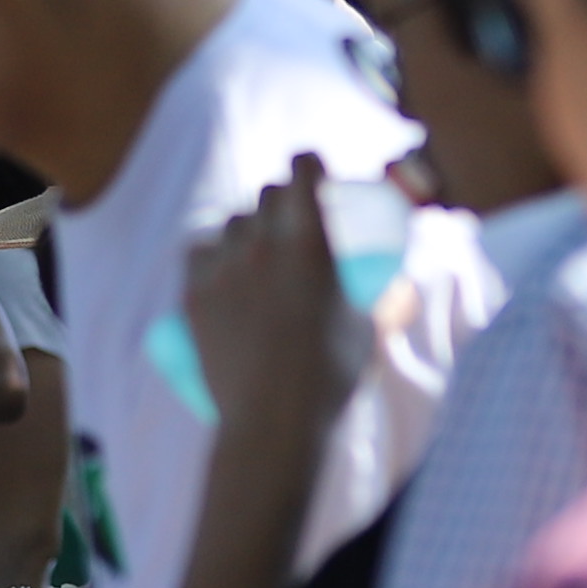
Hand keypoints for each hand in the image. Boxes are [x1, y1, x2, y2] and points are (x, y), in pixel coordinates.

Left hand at [182, 162, 360, 474]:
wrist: (272, 421)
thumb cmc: (331, 377)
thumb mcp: (366, 327)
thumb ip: (371, 296)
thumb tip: (393, 289)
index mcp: (311, 243)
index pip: (301, 171)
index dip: (308, 166)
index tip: (311, 171)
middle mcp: (263, 245)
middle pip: (265, 194)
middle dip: (281, 200)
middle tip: (289, 224)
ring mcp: (223, 269)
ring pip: (230, 223)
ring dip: (246, 230)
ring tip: (256, 257)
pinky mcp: (193, 296)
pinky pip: (197, 253)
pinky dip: (211, 256)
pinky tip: (221, 273)